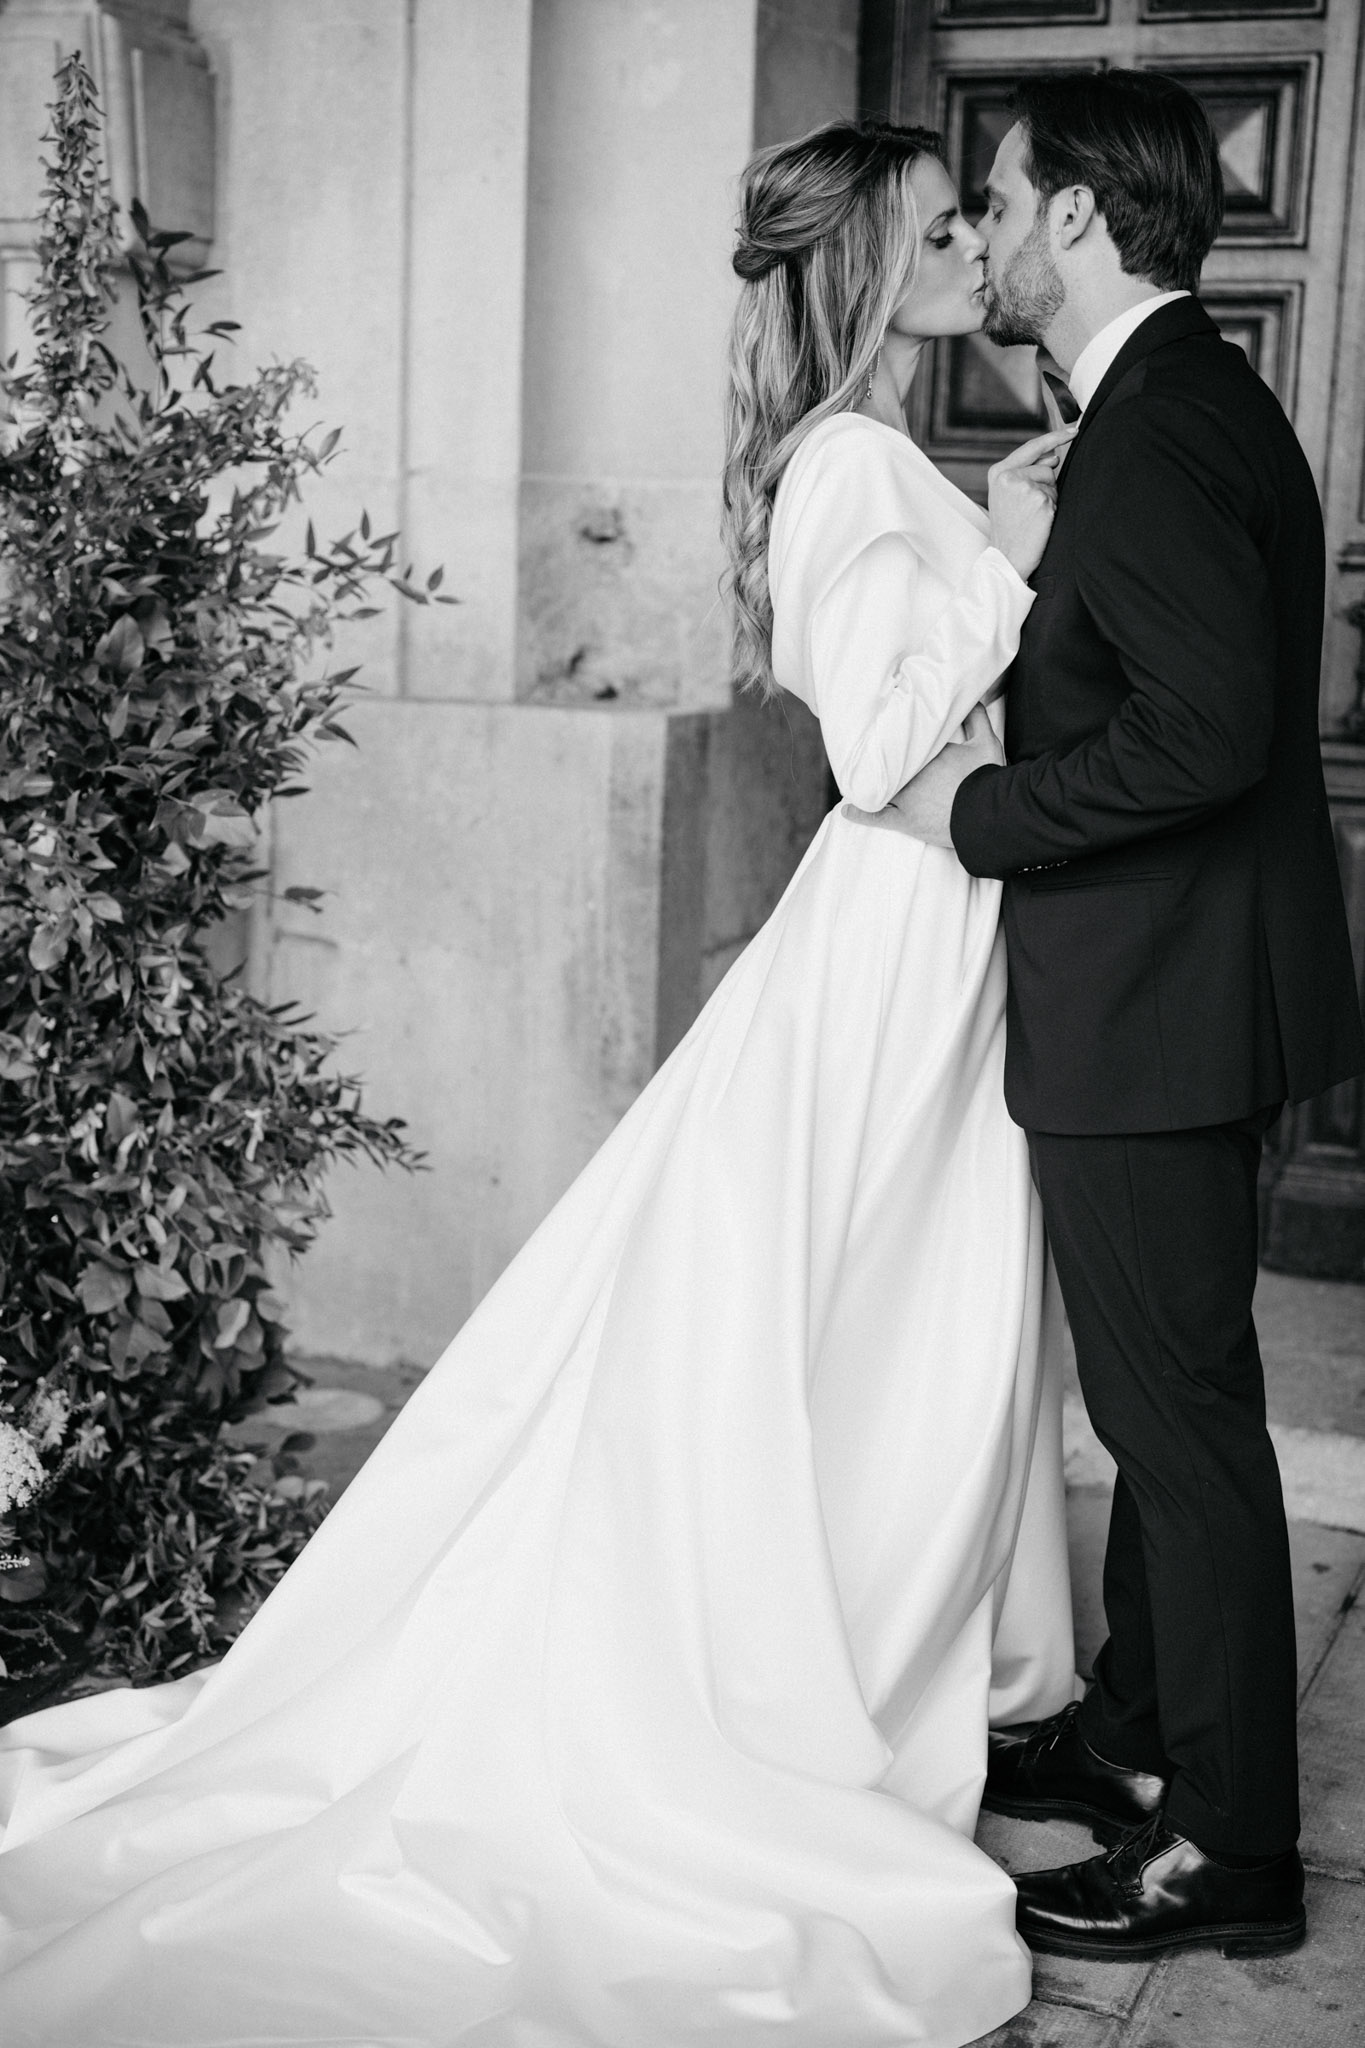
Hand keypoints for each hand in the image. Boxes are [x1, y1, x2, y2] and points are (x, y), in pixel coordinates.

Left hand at [842, 706, 1003, 848]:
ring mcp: (906, 798)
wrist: (988, 813)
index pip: (903, 742)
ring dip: (869, 784)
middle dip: (878, 759)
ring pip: (880, 788)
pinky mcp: (905, 820)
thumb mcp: (986, 742)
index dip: (895, 740)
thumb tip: (972, 699)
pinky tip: (847, 810)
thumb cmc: (988, 777)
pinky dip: (860, 813)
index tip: (885, 731)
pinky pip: (877, 817)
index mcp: (926, 753)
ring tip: (856, 779)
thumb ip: (976, 719)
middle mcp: (911, 774)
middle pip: (888, 764)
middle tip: (863, 753)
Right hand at [988, 425, 1075, 581]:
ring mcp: (1025, 487)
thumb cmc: (1010, 527)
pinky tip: (1038, 520)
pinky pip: (1056, 496)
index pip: (1032, 447)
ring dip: (1048, 496)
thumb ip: (1027, 471)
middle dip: (1046, 483)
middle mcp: (1009, 476)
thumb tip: (1054, 456)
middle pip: (1046, 466)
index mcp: (999, 472)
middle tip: (1029, 506)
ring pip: (1052, 481)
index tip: (1073, 431)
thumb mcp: (1008, 495)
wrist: (1007, 556)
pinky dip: (1052, 508)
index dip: (1055, 437)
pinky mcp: (1040, 499)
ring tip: (1031, 514)